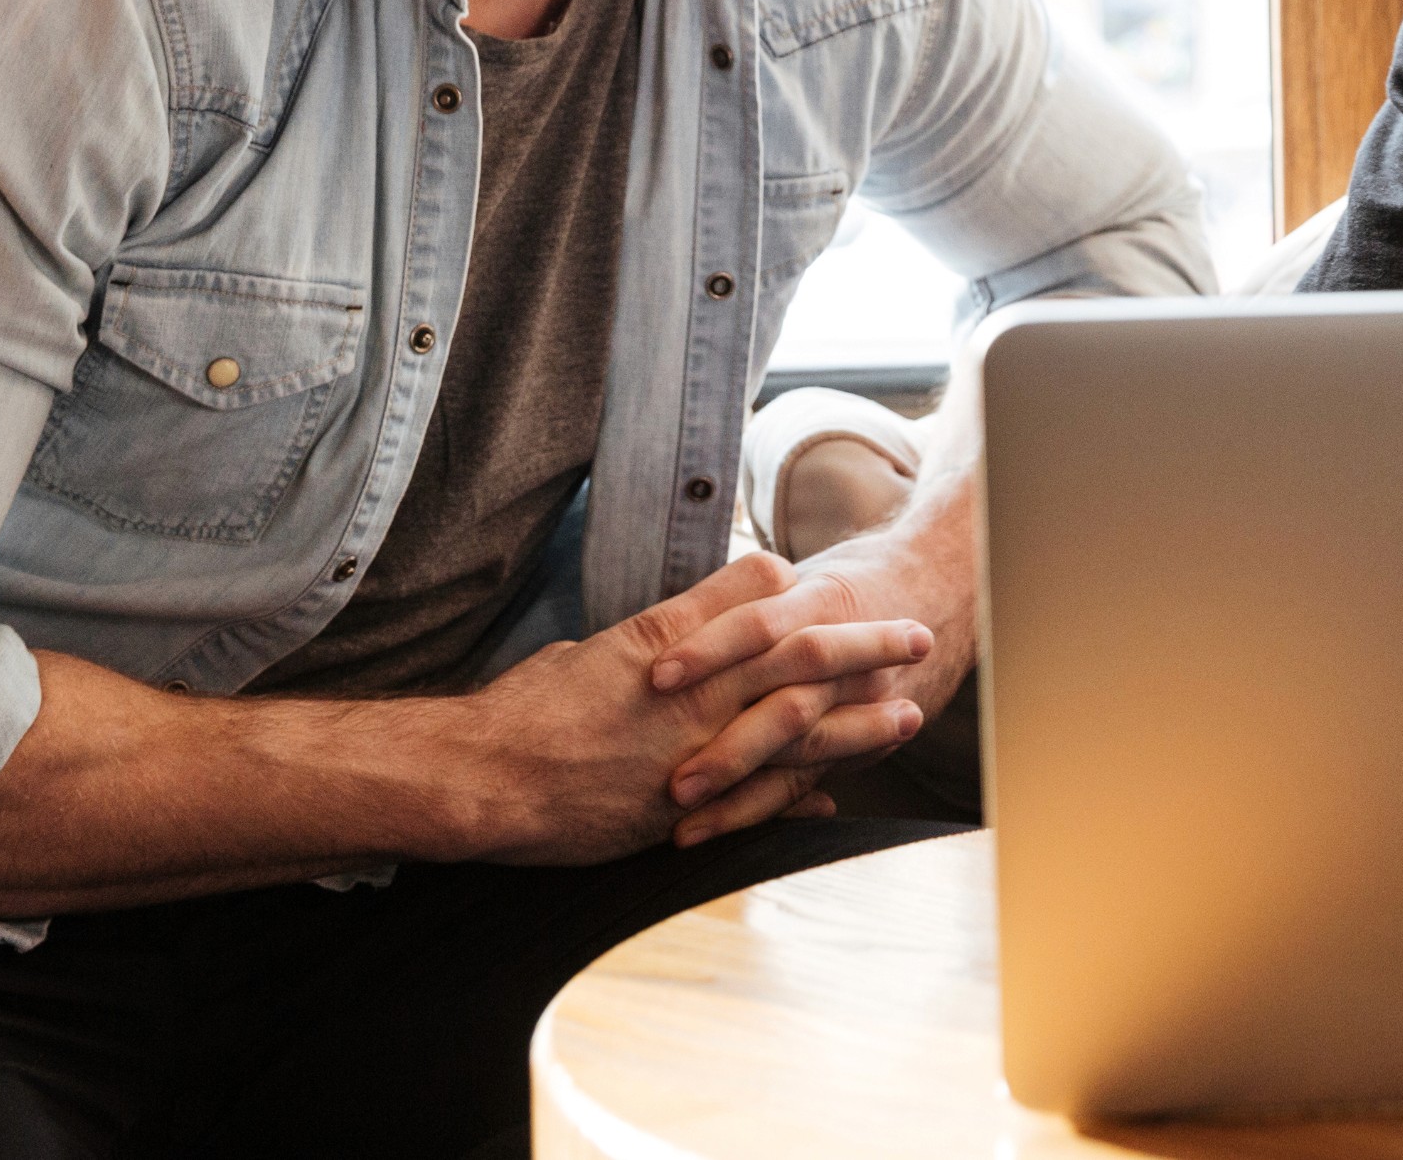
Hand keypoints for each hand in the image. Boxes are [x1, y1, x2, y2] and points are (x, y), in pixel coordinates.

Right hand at [453, 553, 929, 864]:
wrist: (486, 780)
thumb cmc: (526, 710)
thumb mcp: (595, 649)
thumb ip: (655, 638)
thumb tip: (690, 627)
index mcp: (674, 645)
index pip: (762, 602)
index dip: (811, 598)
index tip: (847, 592)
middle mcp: (696, 694)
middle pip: (801, 658)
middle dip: (864, 648)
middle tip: (916, 637)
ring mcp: (696, 754)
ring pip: (798, 731)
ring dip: (859, 723)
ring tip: (907, 715)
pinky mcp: (685, 810)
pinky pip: (760, 801)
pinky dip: (802, 797)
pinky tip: (837, 796)